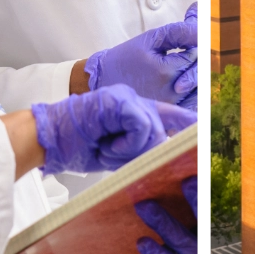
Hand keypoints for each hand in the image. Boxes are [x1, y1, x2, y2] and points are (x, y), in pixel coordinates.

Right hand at [29, 85, 192, 174]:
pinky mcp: (119, 100)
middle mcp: (134, 101)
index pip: (170, 114)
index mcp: (134, 112)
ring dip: (130, 150)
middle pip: (163, 129)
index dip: (188, 123)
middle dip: (144, 152)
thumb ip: (141, 150)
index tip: (204, 130)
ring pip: (153, 130)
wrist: (50, 139)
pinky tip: (108, 144)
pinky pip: (140, 126)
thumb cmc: (78, 146)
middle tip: (113, 156)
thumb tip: (168, 154)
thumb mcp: (117, 152)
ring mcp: (127, 97)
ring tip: (106, 149)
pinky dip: (126, 143)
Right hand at [84, 6, 199, 105]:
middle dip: (196, 59)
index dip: (194, 45)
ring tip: (183, 68)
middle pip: (201, 73)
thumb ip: (178, 32)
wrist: (104, 81)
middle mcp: (172, 92)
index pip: (196, 55)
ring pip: (201, 90)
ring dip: (198, 77)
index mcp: (166, 71)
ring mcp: (172, 106)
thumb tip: (200, 29)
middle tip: (185, 52)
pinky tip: (185, 84)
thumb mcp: (149, 39)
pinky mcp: (170, 114)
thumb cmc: (126, 58)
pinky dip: (195, 94)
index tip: (185, 41)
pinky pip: (193, 105)